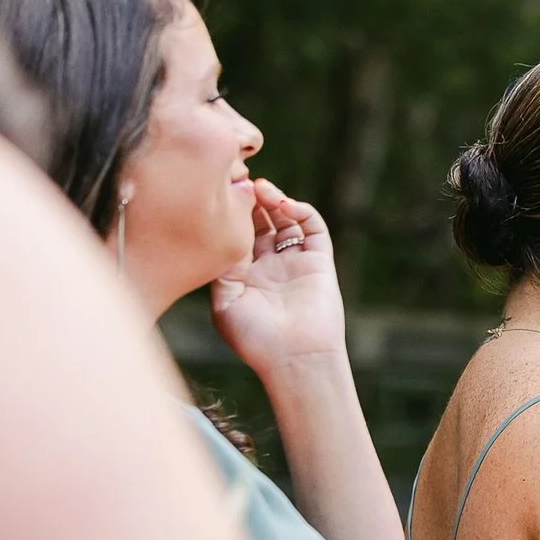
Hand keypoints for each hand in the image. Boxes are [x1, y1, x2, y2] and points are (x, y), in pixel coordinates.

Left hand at [209, 179, 350, 374]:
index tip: (218, 192)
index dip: (230, 211)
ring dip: (275, 201)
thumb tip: (225, 230)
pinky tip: (285, 205)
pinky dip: (302, 211)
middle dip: (251, 200)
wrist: (295, 358)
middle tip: (241, 181)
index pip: (237, 233)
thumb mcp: (224, 301)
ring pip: (287, 220)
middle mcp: (271, 266)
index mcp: (246, 275)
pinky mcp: (320, 262)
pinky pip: (314, 229)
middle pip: (262, 221)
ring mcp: (296, 263)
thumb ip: (222, 266)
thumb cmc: (255, 338)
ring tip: (262, 188)